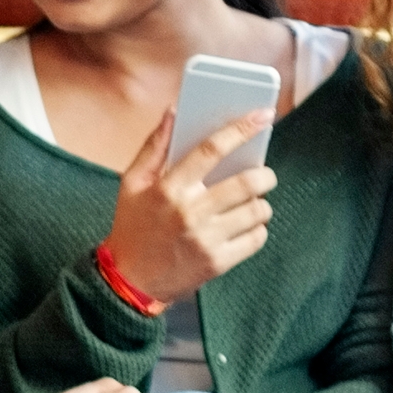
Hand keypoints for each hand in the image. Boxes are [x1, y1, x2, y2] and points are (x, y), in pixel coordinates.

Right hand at [104, 108, 272, 307]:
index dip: (241, 129)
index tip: (263, 115)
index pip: (212, 149)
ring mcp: (205, 239)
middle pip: (247, 183)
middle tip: (264, 176)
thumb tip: (174, 111)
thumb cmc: (133, 227)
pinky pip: (256, 239)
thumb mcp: (132, 183)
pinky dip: (257, 230)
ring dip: (261, 204)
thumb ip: (154, 146)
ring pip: (257, 211)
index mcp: (169, 188)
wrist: (128, 281)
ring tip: (251, 204)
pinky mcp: (217, 262)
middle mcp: (189, 212)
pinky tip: (245, 227)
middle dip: (265, 175)